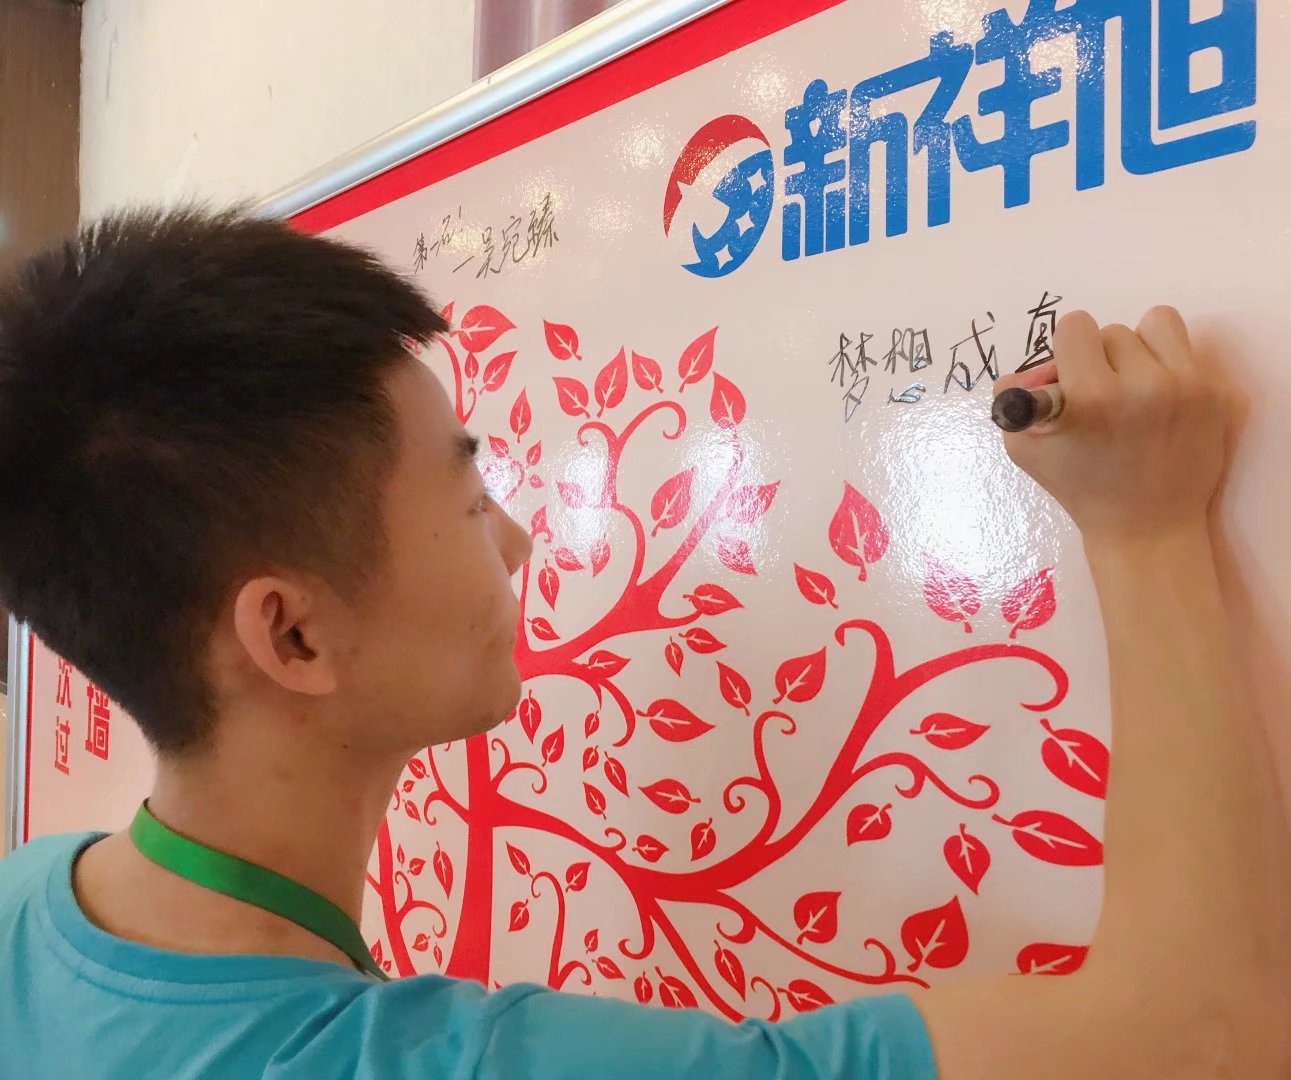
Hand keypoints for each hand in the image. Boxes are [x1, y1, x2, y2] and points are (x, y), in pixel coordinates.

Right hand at [995, 307, 1231, 550]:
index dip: (1066, 352)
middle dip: (1100, 358)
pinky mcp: (1217, 393)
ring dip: (1139, 350)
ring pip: (1155, 324)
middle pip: (1111, 330)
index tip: (1071, 377)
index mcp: (1091, 397)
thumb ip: (1015, 397)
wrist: (1147, 527)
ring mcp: (1188, 387)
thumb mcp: (1025, 448)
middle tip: (1101, 394)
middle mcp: (1143, 385)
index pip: (1075, 326)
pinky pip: (1188, 347)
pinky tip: (1163, 397)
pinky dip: (1170, 363)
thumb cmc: (1080, 487)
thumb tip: (1028, 369)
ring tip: (1134, 385)